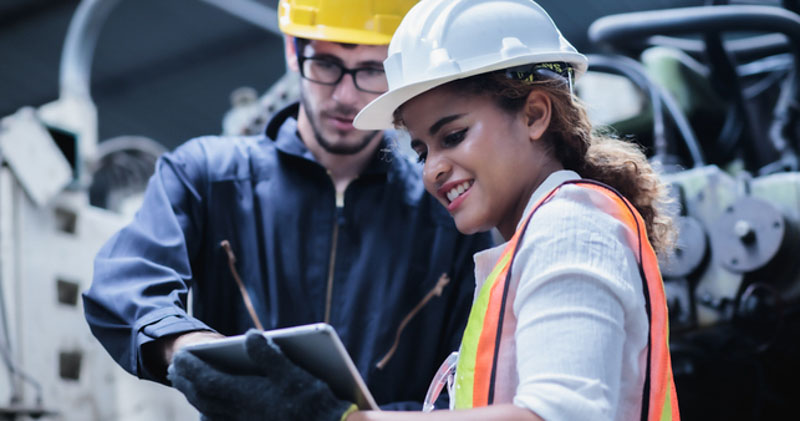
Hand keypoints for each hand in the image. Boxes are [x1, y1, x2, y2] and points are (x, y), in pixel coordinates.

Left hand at [167, 329, 352, 420]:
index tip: (179, 355)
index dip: (191, 366)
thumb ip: (269, 354)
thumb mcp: (294, 373)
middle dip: (187, 380)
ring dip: (194, 396)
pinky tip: (209, 412)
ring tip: (188, 385)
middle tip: (176, 368)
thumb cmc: (313, 402)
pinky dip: (209, 415)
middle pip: (203, 396)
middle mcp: (239, 413)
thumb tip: (249, 336)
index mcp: (246, 395)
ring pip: (209, 411)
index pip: (207, 379)